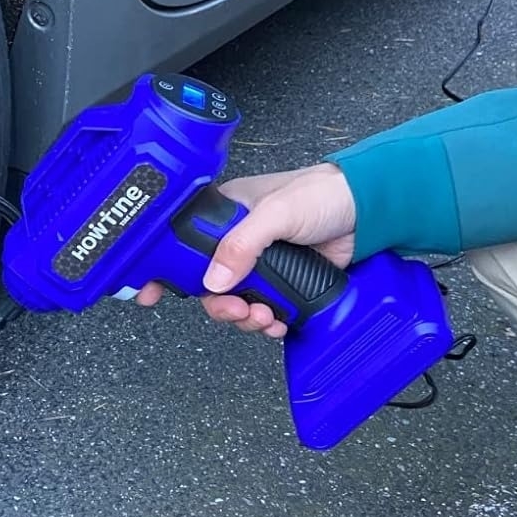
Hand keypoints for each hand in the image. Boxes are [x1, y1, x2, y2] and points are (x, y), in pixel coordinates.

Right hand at [135, 164, 356, 338]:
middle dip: (218, 305)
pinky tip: (277, 322)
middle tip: (234, 310)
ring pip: (233, 302)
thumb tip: (214, 280)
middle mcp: (236, 241)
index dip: (162, 270)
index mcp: (223, 215)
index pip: (181, 244)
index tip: (148, 293)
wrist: (368, 211)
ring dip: (245, 317)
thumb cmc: (320, 194)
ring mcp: (259, 264)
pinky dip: (267, 322)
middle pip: (206, 284)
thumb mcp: (274, 213)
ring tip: (265, 317)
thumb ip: (241, 244)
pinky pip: (262, 311)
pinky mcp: (282, 282)